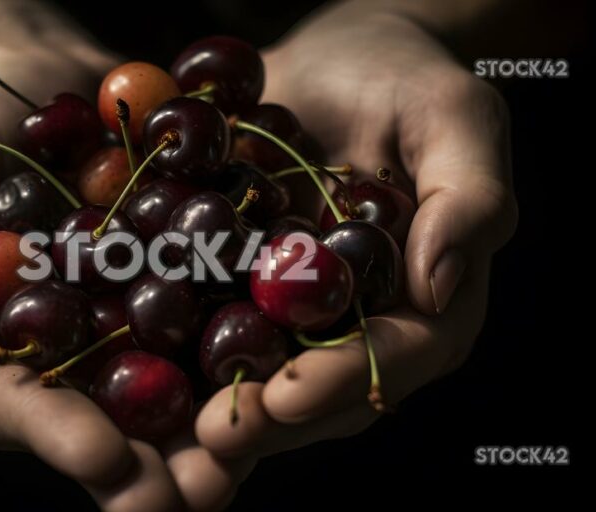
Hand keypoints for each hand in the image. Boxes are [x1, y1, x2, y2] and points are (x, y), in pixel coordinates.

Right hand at [0, 39, 254, 509]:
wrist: (35, 79)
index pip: (20, 410)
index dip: (61, 437)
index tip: (105, 460)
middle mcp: (68, 357)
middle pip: (110, 425)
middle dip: (156, 467)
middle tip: (203, 495)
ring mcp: (132, 323)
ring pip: (176, 386)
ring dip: (220, 425)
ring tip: (258, 446)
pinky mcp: (184, 282)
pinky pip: (220, 314)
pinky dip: (258, 337)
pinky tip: (299, 357)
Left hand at [195, 6, 517, 460]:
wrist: (334, 55)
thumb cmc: (407, 77)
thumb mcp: (455, 116)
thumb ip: (469, 197)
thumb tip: (440, 285)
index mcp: (424, 297)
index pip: (396, 354)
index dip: (343, 380)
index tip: (289, 397)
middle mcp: (356, 316)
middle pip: (320, 383)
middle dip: (268, 415)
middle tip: (216, 436)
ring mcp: (291, 306)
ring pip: (258, 366)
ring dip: (213, 401)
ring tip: (166, 423)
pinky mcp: (237, 282)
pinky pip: (206, 318)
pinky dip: (171, 344)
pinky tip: (126, 358)